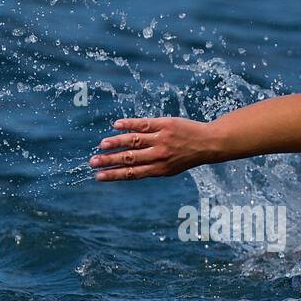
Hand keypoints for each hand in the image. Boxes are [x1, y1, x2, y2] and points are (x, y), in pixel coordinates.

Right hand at [90, 117, 218, 181]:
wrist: (208, 143)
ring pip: (134, 141)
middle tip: (92, 162)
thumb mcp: (169, 168)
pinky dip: (129, 124)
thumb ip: (149, 167)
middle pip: (129, 158)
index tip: (98, 176)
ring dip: (116, 143)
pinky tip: (116, 125)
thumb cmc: (186, 156)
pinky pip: (143, 124)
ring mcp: (161, 139)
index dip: (114, 175)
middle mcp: (159, 155)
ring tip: (102, 145)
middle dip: (109, 161)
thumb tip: (125, 167)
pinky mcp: (164, 124)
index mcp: (159, 169)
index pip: (132, 173)